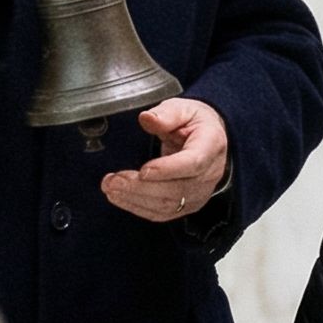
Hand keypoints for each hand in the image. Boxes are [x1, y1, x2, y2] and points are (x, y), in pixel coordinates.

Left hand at [102, 99, 229, 221]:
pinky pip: (163, 213)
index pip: (194, 163)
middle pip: (177, 189)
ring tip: (111, 187)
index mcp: (211, 145)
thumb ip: (166, 114)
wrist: (208, 138)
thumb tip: (147, 118)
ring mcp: (200, 192)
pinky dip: (138, 207)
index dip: (168, 169)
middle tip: (114, 180)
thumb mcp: (183, 109)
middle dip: (141, 187)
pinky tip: (120, 197)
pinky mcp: (188, 204)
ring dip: (135, 199)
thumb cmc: (195, 123)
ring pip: (168, 205)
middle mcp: (209, 173)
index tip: (143, 170)